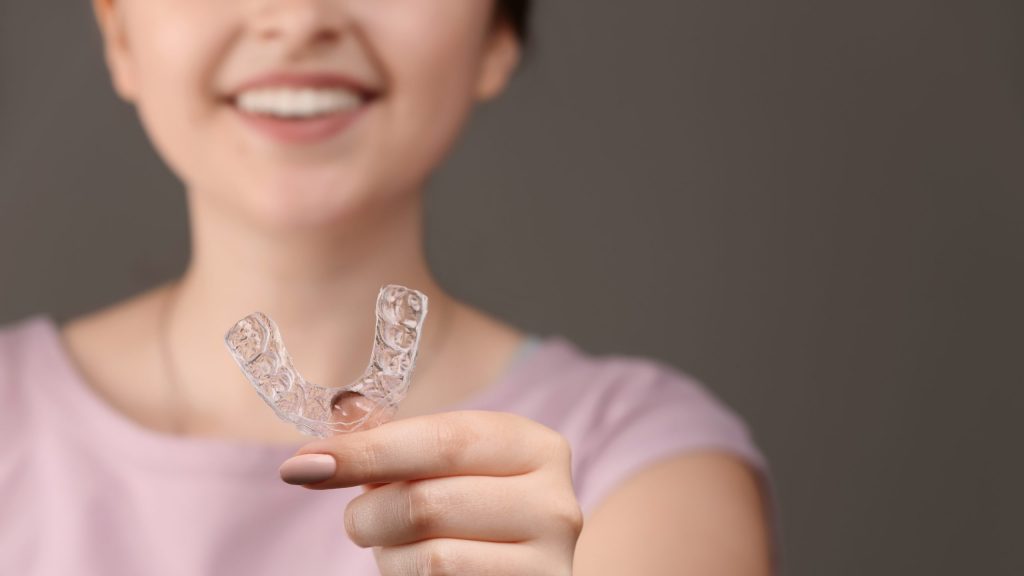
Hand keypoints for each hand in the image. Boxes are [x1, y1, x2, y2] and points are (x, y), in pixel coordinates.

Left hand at [279, 411, 583, 575]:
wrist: (517, 569)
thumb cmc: (473, 511)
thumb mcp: (447, 465)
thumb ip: (397, 439)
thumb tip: (343, 409)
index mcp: (536, 446)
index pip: (442, 440)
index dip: (367, 451)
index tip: (303, 463)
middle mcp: (554, 502)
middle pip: (426, 502)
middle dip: (368, 513)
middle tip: (355, 519)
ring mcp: (547, 562)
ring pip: (428, 557)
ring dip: (389, 555)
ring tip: (401, 547)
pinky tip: (421, 570)